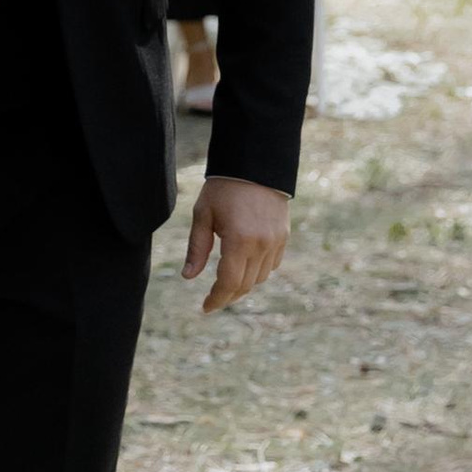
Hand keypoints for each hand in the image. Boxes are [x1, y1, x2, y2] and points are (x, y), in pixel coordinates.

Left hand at [181, 177, 290, 313]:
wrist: (255, 164)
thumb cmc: (223, 188)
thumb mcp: (203, 215)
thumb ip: (196, 248)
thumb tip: (188, 277)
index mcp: (239, 240)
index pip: (228, 283)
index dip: (216, 299)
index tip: (205, 308)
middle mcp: (261, 245)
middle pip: (245, 285)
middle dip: (228, 296)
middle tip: (213, 300)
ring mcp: (275, 241)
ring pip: (260, 278)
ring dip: (243, 284)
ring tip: (227, 282)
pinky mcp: (283, 236)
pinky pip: (272, 265)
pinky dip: (258, 271)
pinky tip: (245, 266)